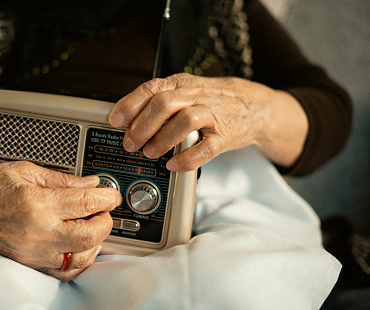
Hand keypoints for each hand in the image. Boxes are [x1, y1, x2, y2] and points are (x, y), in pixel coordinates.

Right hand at [0, 161, 121, 280]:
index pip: (86, 203)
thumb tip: (91, 184)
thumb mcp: (24, 170)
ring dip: (95, 240)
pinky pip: (63, 271)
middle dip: (106, 220)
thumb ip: (62, 179)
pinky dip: (79, 259)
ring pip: (81, 256)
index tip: (112, 193)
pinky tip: (79, 244)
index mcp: (35, 204)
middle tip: (105, 209)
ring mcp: (31, 253)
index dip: (106, 197)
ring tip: (92, 223)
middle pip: (90, 235)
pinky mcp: (27, 264)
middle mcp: (36, 233)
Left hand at [109, 73, 307, 169]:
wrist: (253, 106)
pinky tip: (173, 165)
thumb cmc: (212, 100)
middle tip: (130, 143)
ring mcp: (213, 115)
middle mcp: (196, 95)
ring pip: (185, 121)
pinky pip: (207, 147)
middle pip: (165, 103)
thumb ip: (159, 100)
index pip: (152, 88)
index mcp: (182, 84)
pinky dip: (188, 158)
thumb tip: (126, 117)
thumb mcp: (185, 91)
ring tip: (150, 153)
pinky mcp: (226, 135)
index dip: (131, 104)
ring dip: (162, 139)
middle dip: (142, 126)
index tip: (115, 120)